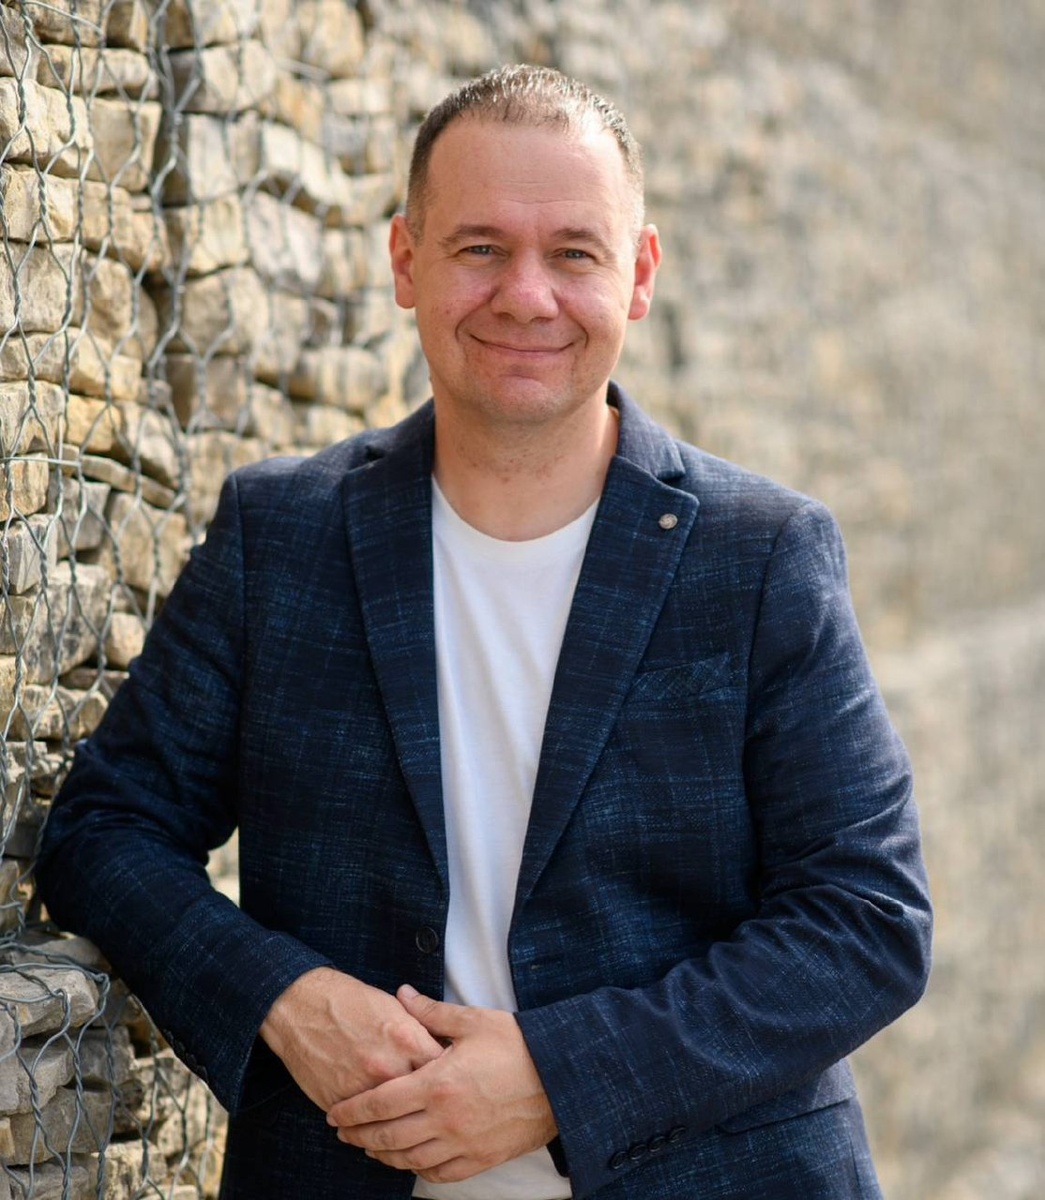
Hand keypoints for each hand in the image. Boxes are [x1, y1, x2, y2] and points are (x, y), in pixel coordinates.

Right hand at [259, 968, 444, 1110]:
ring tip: (413, 1127)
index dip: (452, 1076)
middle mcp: (387, 1066)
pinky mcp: (339, 1103)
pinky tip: (381, 1127)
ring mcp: (362, 1088)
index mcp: (405, 1038)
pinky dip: (374, 1127)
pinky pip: (364, 1125)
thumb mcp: (393, 1006)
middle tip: (436, 1107)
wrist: (302, 1007)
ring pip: (394, 1121)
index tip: (454, 1081)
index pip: (443, 1068)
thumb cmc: (350, 1001)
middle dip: (432, 1105)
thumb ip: (420, 1030)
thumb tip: (443, 1048)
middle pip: (423, 1100)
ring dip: (405, 1125)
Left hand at [326, 985, 556, 1183]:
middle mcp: (445, 1119)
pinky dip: (418, 1169)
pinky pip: (440, 1173)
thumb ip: (431, 1012)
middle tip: (342, 1133)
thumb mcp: (473, 1021)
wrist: (560, 1078)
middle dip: (360, 1136)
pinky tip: (410, 1162)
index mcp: (438, 1083)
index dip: (353, 1110)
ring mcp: (463, 1144)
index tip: (334, 1114)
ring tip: (369, 1148)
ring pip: (409, 1159)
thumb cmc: (518, 1045)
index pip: (380, 1102)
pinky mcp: (481, 1158)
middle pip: (388, 1136)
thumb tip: (402, 994)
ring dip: (383, 1156)